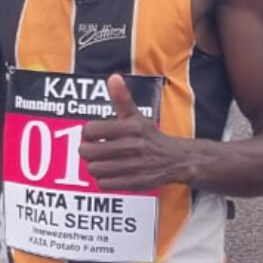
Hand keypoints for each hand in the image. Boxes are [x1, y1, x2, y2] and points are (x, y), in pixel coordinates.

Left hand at [81, 74, 187, 190]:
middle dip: (87, 151)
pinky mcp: (136, 183)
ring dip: (94, 166)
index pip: (90, 130)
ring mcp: (135, 166)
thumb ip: (122, 98)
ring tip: (102, 161)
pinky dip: (103, 180)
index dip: (88, 133)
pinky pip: (104, 184)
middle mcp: (133, 146)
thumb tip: (113, 77)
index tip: (94, 134)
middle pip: (87, 152)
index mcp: (131, 127)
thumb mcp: (136, 115)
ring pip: (94, 169)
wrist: (176, 159)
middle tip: (93, 149)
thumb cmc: (148, 135)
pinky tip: (111, 173)